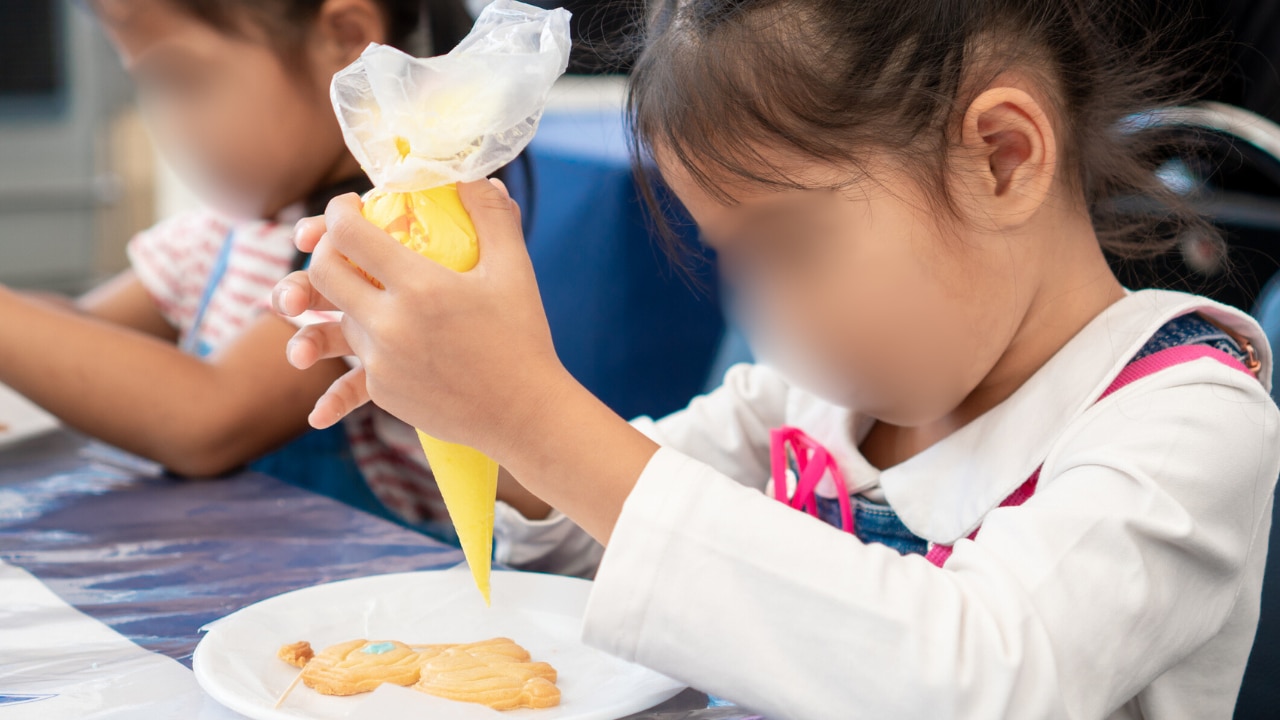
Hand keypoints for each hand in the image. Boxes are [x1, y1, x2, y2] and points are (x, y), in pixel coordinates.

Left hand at [272, 179, 573, 462]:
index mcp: (420, 286)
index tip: (350, 206)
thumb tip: (476, 177)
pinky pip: (353, 363)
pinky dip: (361, 347)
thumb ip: (493, 216)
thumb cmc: (523, 339)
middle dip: (324, 250)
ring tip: (361, 292)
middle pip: (322, 273)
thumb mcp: (514, 270)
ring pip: (334, 317)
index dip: (339, 211)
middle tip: (345, 243)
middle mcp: (390, 324)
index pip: (348, 233)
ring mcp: (381, 362)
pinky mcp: (383, 391)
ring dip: (341, 298)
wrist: (526, 414)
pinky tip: (377, 352)